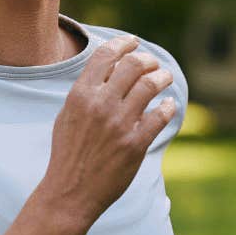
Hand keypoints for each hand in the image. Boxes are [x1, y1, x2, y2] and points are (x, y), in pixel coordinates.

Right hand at [39, 36, 177, 225]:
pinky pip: (160, 116)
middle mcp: (100, 105)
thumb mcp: (66, 116)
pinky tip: (169, 105)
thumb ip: (85, 92)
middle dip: (148, 60)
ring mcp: (119, 124)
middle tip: (153, 64)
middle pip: (133, 65)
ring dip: (163, 78)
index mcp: (81, 95)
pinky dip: (168, 106)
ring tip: (165, 78)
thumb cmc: (68, 154)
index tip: (134, 42)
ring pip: (150, 86)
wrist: (70, 192)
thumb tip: (106, 70)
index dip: (123, 44)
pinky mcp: (135, 144)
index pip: (106, 55)